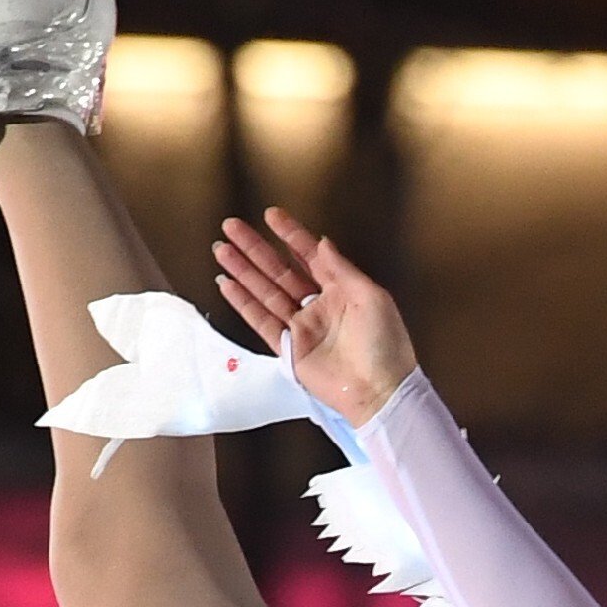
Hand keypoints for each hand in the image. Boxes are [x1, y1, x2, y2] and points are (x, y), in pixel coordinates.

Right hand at [213, 208, 416, 424]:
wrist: (379, 391)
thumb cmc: (385, 345)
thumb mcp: (371, 297)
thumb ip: (342, 269)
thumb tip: (323, 242)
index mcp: (341, 290)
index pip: (310, 256)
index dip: (291, 235)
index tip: (271, 215)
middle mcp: (318, 306)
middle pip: (280, 270)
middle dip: (255, 248)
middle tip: (231, 226)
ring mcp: (302, 327)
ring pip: (265, 291)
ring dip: (243, 270)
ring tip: (221, 249)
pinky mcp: (288, 349)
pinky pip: (261, 321)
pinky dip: (243, 303)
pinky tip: (227, 284)